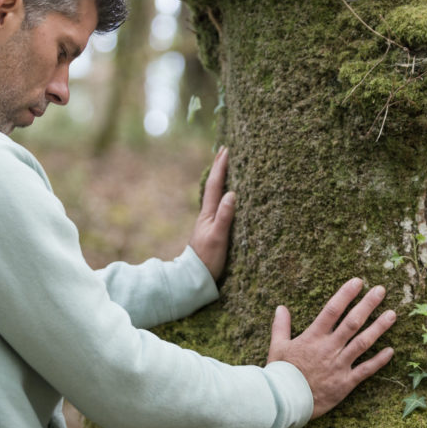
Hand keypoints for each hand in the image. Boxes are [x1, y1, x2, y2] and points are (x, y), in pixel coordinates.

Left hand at [189, 147, 235, 279]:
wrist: (194, 277)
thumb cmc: (208, 259)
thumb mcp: (219, 237)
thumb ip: (225, 216)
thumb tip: (232, 193)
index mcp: (209, 214)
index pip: (216, 186)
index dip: (221, 168)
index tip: (226, 151)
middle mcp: (207, 214)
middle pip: (213, 186)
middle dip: (218, 168)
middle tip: (223, 150)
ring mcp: (208, 222)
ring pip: (214, 194)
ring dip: (219, 178)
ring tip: (224, 167)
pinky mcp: (211, 229)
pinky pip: (217, 204)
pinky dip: (221, 193)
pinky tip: (224, 195)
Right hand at [267, 278, 395, 418]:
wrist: (285, 401)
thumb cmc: (281, 374)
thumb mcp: (277, 347)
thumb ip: (280, 326)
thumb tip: (281, 308)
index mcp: (313, 337)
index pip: (332, 310)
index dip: (345, 294)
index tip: (358, 282)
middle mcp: (329, 348)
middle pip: (352, 322)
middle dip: (368, 304)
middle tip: (381, 290)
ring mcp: (339, 365)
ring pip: (363, 342)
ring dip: (379, 328)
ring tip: (392, 314)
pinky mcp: (345, 383)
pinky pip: (365, 370)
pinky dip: (379, 361)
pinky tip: (391, 351)